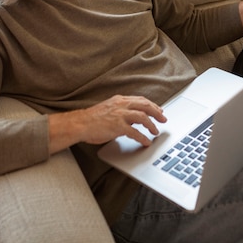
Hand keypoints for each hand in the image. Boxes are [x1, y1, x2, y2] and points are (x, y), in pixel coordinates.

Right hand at [48, 95, 166, 152]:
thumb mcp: (108, 109)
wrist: (79, 124)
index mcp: (119, 100)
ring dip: (152, 125)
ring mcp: (120, 115)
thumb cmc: (91, 119)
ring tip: (156, 131)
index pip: (140, 100)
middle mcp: (122, 105)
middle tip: (163, 119)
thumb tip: (132, 120)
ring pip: (143, 117)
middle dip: (157, 113)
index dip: (152, 105)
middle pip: (145, 106)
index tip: (158, 110)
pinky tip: (146, 142)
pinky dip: (143, 138)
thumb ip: (120, 112)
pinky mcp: (118, 126)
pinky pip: (135, 133)